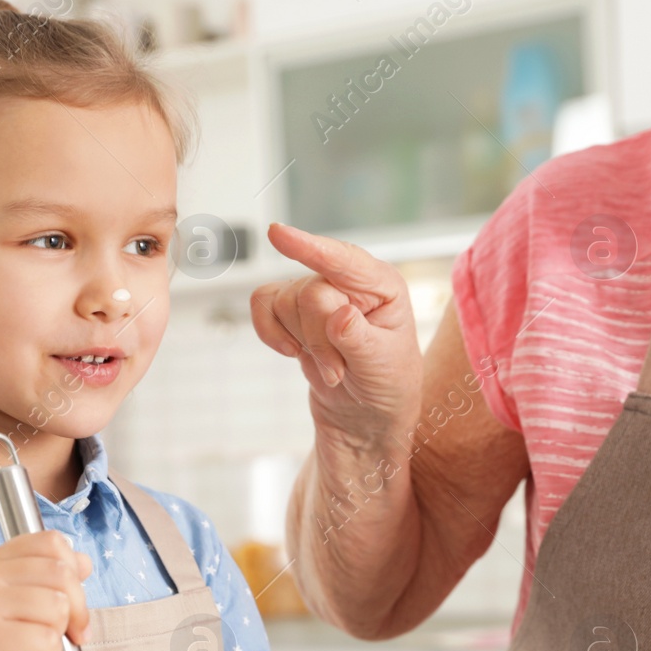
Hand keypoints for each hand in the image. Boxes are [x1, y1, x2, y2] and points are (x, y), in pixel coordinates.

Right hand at [0, 530, 91, 650]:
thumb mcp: (25, 604)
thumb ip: (51, 578)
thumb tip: (83, 562)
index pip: (51, 542)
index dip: (72, 569)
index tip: (68, 596)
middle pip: (62, 574)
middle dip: (75, 609)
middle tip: (62, 632)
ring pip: (58, 607)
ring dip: (56, 636)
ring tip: (30, 647)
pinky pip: (48, 640)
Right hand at [250, 223, 422, 444]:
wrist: (367, 416)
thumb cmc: (388, 385)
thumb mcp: (383, 366)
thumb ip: (359, 340)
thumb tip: (340, 316)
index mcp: (383, 285)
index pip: (344, 261)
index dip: (311, 248)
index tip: (278, 234)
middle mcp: (350, 280)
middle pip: (309, 294)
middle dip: (318, 341)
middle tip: (340, 370)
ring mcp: (319, 292)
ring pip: (283, 302)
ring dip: (302, 344)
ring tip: (331, 369)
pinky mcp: (293, 309)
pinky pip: (262, 305)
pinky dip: (270, 332)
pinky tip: (293, 352)